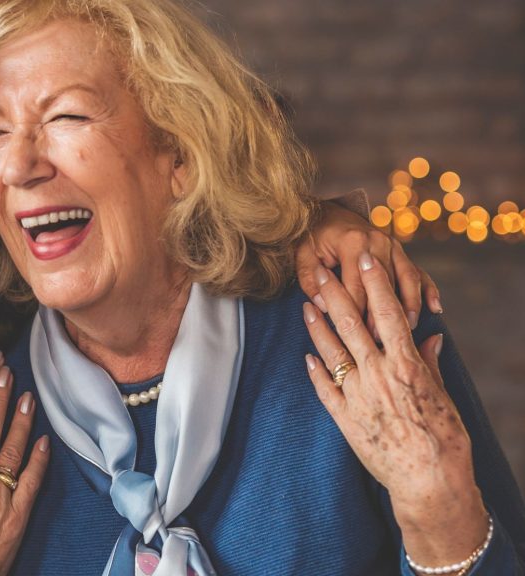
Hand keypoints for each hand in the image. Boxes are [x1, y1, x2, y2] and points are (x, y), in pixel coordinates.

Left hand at [295, 202, 441, 333]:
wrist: (329, 214)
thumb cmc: (313, 238)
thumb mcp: (303, 255)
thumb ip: (309, 280)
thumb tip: (323, 305)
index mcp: (352, 243)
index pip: (356, 287)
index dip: (356, 314)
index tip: (356, 338)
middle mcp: (377, 242)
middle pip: (384, 286)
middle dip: (382, 316)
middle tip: (380, 342)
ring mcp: (393, 246)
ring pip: (407, 279)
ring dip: (409, 306)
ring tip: (409, 329)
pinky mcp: (400, 251)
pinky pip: (418, 272)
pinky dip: (428, 289)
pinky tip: (435, 307)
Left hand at [302, 254, 487, 567]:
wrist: (429, 480)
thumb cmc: (444, 438)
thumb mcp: (442, 395)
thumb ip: (430, 363)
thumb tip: (429, 337)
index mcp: (406, 364)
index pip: (387, 313)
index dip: (375, 283)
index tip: (366, 258)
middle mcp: (378, 374)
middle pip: (350, 324)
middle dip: (334, 294)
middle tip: (319, 271)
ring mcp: (357, 395)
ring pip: (330, 351)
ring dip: (316, 326)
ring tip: (305, 305)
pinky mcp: (344, 418)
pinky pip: (324, 388)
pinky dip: (315, 370)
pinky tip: (306, 354)